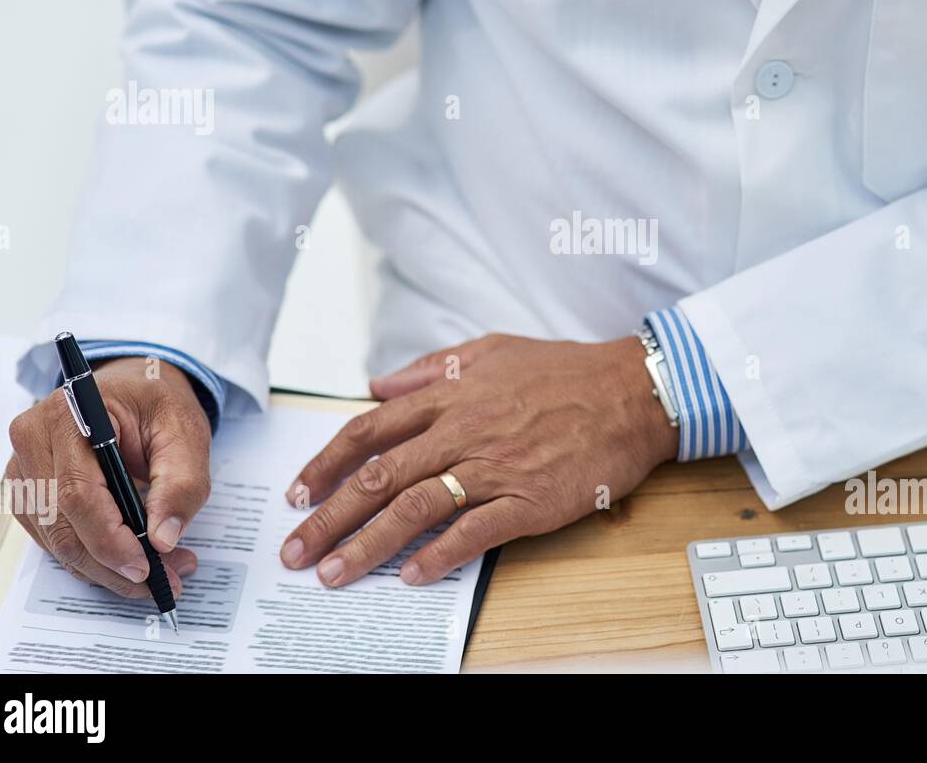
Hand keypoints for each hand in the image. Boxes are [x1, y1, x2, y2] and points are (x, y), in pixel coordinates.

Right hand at [6, 356, 209, 598]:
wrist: (137, 388)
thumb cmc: (158, 403)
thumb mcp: (186, 433)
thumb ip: (182, 483)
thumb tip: (164, 538)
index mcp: (68, 415)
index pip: (77, 493)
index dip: (110, 540)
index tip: (147, 566)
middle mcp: (33, 440)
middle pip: (63, 525)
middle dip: (115, 564)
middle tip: (166, 579)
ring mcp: (24, 469)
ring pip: (56, 541)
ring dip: (106, 568)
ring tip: (161, 570)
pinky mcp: (29, 492)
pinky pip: (54, 539)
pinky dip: (92, 558)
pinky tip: (130, 559)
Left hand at [280, 335, 677, 585]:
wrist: (632, 392)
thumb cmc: (566, 371)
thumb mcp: (492, 350)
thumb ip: (432, 368)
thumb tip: (380, 385)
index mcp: (450, 396)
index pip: (370, 432)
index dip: (326, 465)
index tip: (297, 493)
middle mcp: (463, 431)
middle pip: (379, 478)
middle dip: (328, 518)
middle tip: (295, 551)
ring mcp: (495, 467)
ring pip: (416, 508)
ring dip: (368, 545)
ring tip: (335, 574)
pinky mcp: (529, 499)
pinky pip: (474, 532)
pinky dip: (439, 555)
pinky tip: (411, 576)